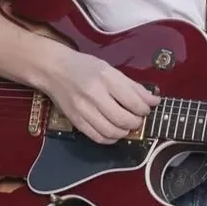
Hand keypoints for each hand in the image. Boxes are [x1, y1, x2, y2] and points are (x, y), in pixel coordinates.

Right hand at [43, 49, 158, 144]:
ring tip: (126, 126)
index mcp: (105, 78)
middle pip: (123, 119)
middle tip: (138, 119)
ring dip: (124, 132)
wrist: (53, 70)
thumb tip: (153, 101)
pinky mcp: (75, 121)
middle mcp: (93, 95)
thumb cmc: (84, 67)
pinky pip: (97, 137)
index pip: (133, 101)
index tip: (147, 108)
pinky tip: (114, 132)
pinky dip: (110, 139)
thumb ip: (132, 86)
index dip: (145, 109)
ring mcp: (83, 110)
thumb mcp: (109, 69)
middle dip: (136, 123)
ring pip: (111, 132)